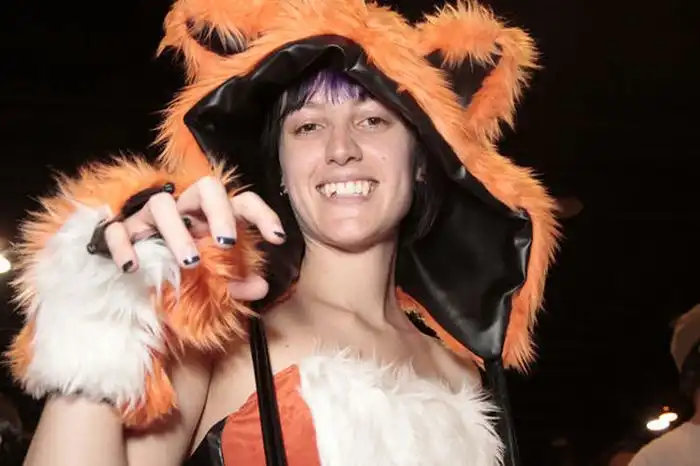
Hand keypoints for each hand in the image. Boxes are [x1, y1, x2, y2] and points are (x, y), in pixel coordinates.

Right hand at [103, 176, 284, 300]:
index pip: (242, 202)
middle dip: (219, 212)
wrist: (130, 272)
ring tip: (189, 262)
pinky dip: (124, 245)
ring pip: (162, 203)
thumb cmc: (177, 269)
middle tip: (226, 243)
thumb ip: (237, 283)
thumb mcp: (211, 280)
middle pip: (206, 187)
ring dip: (177, 232)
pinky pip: (117, 229)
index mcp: (211, 217)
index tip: (277, 239)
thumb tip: (262, 287)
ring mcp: (150, 217)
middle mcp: (184, 209)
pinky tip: (133, 268)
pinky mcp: (121, 230)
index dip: (262, 215)